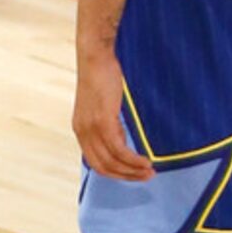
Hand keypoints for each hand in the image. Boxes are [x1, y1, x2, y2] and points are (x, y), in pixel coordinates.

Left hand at [73, 49, 152, 181]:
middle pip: (103, 167)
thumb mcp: (104, 104)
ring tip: (151, 172)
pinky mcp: (102, 120)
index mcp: (80, 129)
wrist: (96, 55)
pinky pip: (118, 149)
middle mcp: (82, 131)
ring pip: (112, 161)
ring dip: (133, 171)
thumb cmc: (104, 76)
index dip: (115, 173)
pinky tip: (146, 162)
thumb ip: (110, 123)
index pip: (95, 162)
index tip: (133, 175)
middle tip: (147, 178)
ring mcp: (91, 127)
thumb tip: (124, 139)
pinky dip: (133, 160)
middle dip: (126, 176)